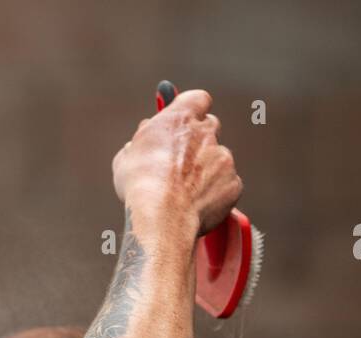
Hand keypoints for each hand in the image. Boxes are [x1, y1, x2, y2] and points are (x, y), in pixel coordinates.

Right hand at [111, 88, 241, 238]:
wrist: (162, 216)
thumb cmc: (140, 185)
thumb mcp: (127, 156)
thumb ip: (142, 141)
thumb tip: (143, 140)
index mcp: (180, 119)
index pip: (196, 99)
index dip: (192, 109)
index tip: (185, 118)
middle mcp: (206, 133)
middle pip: (210, 127)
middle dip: (199, 140)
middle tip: (182, 159)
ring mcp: (223, 158)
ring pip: (217, 159)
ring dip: (205, 170)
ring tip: (184, 193)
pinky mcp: (233, 183)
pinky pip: (226, 185)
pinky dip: (215, 193)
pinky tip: (196, 205)